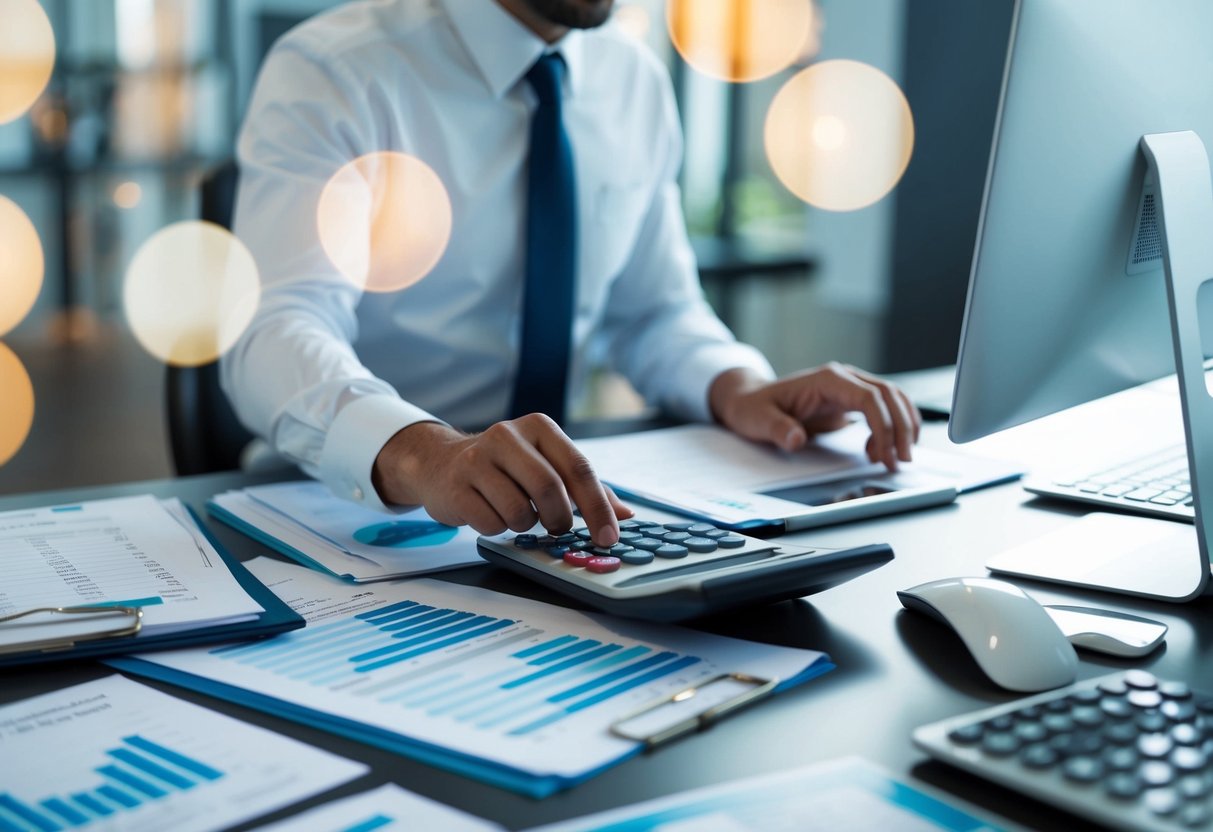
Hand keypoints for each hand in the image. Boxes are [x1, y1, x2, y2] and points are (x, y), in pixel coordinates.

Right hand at [371, 414, 632, 546]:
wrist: (441, 463)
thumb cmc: (506, 468)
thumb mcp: (545, 464)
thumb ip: (584, 487)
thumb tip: (625, 514)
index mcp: (539, 427)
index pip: (578, 468)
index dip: (598, 507)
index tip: (609, 537)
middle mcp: (507, 435)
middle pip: (549, 488)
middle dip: (560, 519)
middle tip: (559, 529)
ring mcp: (477, 459)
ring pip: (519, 511)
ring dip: (526, 525)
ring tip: (518, 514)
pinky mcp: (456, 485)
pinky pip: (491, 523)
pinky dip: (498, 528)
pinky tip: (491, 513)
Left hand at [709, 364, 921, 469]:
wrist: (750, 400)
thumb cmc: (754, 408)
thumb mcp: (758, 420)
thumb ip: (777, 429)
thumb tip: (795, 439)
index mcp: (826, 380)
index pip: (868, 396)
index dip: (883, 424)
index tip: (886, 452)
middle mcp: (842, 379)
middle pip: (889, 395)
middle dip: (901, 428)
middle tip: (902, 459)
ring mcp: (848, 389)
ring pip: (892, 399)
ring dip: (903, 427)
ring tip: (898, 457)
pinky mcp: (850, 401)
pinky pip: (883, 409)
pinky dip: (891, 428)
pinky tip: (880, 451)